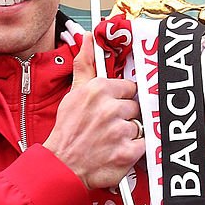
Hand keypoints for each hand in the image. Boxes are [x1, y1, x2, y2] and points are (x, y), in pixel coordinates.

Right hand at [45, 33, 144, 189]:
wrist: (62, 166)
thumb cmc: (68, 131)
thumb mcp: (73, 94)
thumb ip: (85, 65)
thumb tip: (88, 38)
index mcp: (99, 90)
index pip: (128, 87)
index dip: (121, 99)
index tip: (111, 108)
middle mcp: (110, 108)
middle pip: (135, 106)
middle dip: (125, 117)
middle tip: (108, 127)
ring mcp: (120, 131)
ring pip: (139, 126)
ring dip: (129, 134)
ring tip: (110, 140)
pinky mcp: (128, 152)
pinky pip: (143, 145)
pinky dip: (133, 150)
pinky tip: (117, 151)